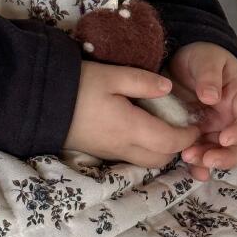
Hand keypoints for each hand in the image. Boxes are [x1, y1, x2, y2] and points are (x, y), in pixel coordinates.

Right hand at [63, 60, 201, 167]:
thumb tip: (169, 87)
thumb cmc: (77, 85)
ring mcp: (110, 152)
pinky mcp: (100, 151)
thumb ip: (142, 81)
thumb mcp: (110, 75)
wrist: (40, 102)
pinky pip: (131, 156)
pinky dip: (145, 148)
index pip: (171, 141)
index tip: (196, 121)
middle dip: (177, 145)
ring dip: (161, 149)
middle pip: (161, 157)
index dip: (188, 134)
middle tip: (182, 124)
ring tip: (164, 126)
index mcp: (131, 128)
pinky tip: (141, 128)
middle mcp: (123, 147)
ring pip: (147, 160)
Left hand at [163, 42, 236, 180]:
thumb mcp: (207, 59)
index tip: (225, 138)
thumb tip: (211, 97)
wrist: (185, 58)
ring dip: (208, 161)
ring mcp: (218, 129)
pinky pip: (203, 152)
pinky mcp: (201, 135)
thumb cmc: (204, 56)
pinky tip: (189, 167)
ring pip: (221, 153)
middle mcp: (234, 119)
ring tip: (188, 158)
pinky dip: (198, 163)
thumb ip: (209, 76)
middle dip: (227, 157)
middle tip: (207, 159)